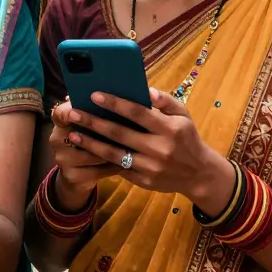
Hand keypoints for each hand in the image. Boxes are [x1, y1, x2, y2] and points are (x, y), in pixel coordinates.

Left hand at [61, 89, 233, 211]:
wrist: (199, 174)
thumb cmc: (186, 138)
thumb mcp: (183, 115)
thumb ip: (165, 101)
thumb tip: (146, 90)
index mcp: (170, 129)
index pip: (138, 113)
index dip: (115, 104)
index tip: (94, 95)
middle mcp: (160, 149)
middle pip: (120, 133)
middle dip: (93, 122)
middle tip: (72, 112)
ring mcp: (150, 167)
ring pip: (114, 154)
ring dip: (90, 143)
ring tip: (72, 133)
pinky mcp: (143, 180)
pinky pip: (118, 167)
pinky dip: (100, 158)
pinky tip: (85, 149)